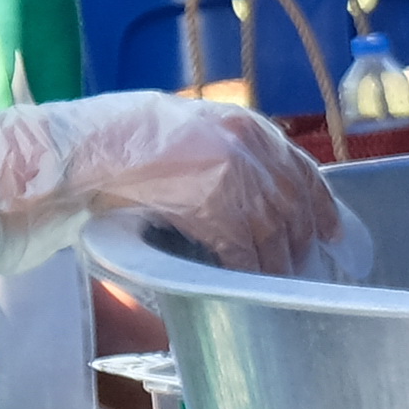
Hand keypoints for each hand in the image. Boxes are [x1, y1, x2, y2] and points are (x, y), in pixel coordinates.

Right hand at [0, 92, 362, 286]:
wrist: (77, 152)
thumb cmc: (117, 143)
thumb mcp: (183, 133)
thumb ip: (221, 154)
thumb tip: (247, 190)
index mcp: (242, 125)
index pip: (300, 168)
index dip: (320, 204)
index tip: (331, 231)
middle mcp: (245, 146)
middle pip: (293, 204)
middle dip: (301, 240)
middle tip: (303, 267)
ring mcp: (231, 175)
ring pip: (273, 230)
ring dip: (277, 262)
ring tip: (276, 283)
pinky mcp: (211, 206)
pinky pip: (243, 247)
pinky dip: (249, 269)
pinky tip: (249, 283)